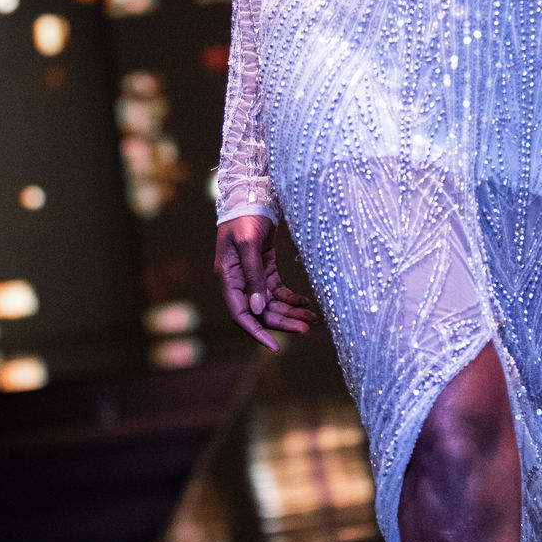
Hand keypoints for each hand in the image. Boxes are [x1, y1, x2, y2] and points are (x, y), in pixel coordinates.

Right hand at [214, 214, 315, 353]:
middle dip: (283, 322)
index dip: (257, 332)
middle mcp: (239, 281)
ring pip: (272, 303)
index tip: (275, 346)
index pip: (241, 314)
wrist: (252, 195)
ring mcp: (252, 276)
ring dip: (291, 312)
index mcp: (228, 278)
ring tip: (312, 318)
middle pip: (261, 311)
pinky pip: (278, 290)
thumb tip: (258, 309)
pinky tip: (306, 302)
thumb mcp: (248, 245)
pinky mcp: (265, 268)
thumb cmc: (245, 217)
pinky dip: (292, 298)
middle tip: (307, 328)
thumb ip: (253, 277)